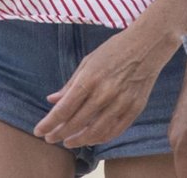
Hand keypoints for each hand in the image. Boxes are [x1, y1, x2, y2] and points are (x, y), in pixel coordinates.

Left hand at [34, 24, 173, 148]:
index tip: (39, 131)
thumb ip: (70, 84)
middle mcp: (104, 93)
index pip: (64, 109)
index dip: (49, 123)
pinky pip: (115, 130)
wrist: (147, 44)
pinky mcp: (135, 108)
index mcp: (90, 79)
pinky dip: (101, 138)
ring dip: (79, 140)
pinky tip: (91, 138)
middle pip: (76, 123)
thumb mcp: (88, 61)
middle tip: (50, 139)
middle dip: (59, 134)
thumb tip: (52, 100)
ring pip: (95, 132)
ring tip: (69, 142)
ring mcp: (121, 102)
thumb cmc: (115, 50)